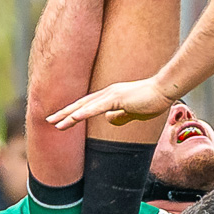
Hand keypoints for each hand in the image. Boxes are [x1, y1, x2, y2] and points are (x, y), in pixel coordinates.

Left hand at [48, 75, 176, 129]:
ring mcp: (111, 95)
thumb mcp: (134, 112)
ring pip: (85, 106)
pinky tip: (72, 118)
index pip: (88, 104)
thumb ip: (122, 115)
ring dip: (68, 115)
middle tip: (48, 120)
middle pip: (81, 103)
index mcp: (112, 96)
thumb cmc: (153, 100)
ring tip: (54, 123)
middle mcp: (108, 93)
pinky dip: (83, 113)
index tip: (61, 118)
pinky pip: (96, 108)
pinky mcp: (117, 98)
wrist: (165, 90)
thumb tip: (109, 120)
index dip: (73, 111)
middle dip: (64, 113)